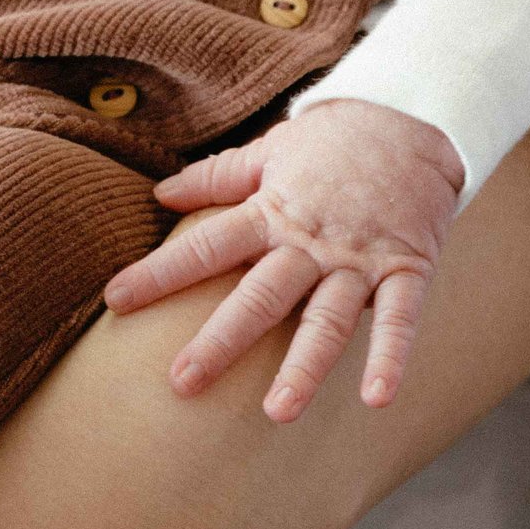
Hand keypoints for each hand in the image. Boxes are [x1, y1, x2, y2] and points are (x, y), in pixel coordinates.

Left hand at [104, 101, 464, 418]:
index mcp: (272, 211)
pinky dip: (390, 357)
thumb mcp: (270, 149)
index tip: (116, 300)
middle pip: (259, 296)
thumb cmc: (334, 138)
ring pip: (326, 320)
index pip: (206, 246)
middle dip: (220, 340)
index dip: (160, 273)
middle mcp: (310, 242)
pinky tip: (377, 399)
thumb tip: (159, 193)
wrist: (414, 115)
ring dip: (303, 367)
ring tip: (278, 413)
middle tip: (182, 384)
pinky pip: (400, 319)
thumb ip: (217, 176)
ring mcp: (359, 259)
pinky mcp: (407, 268)